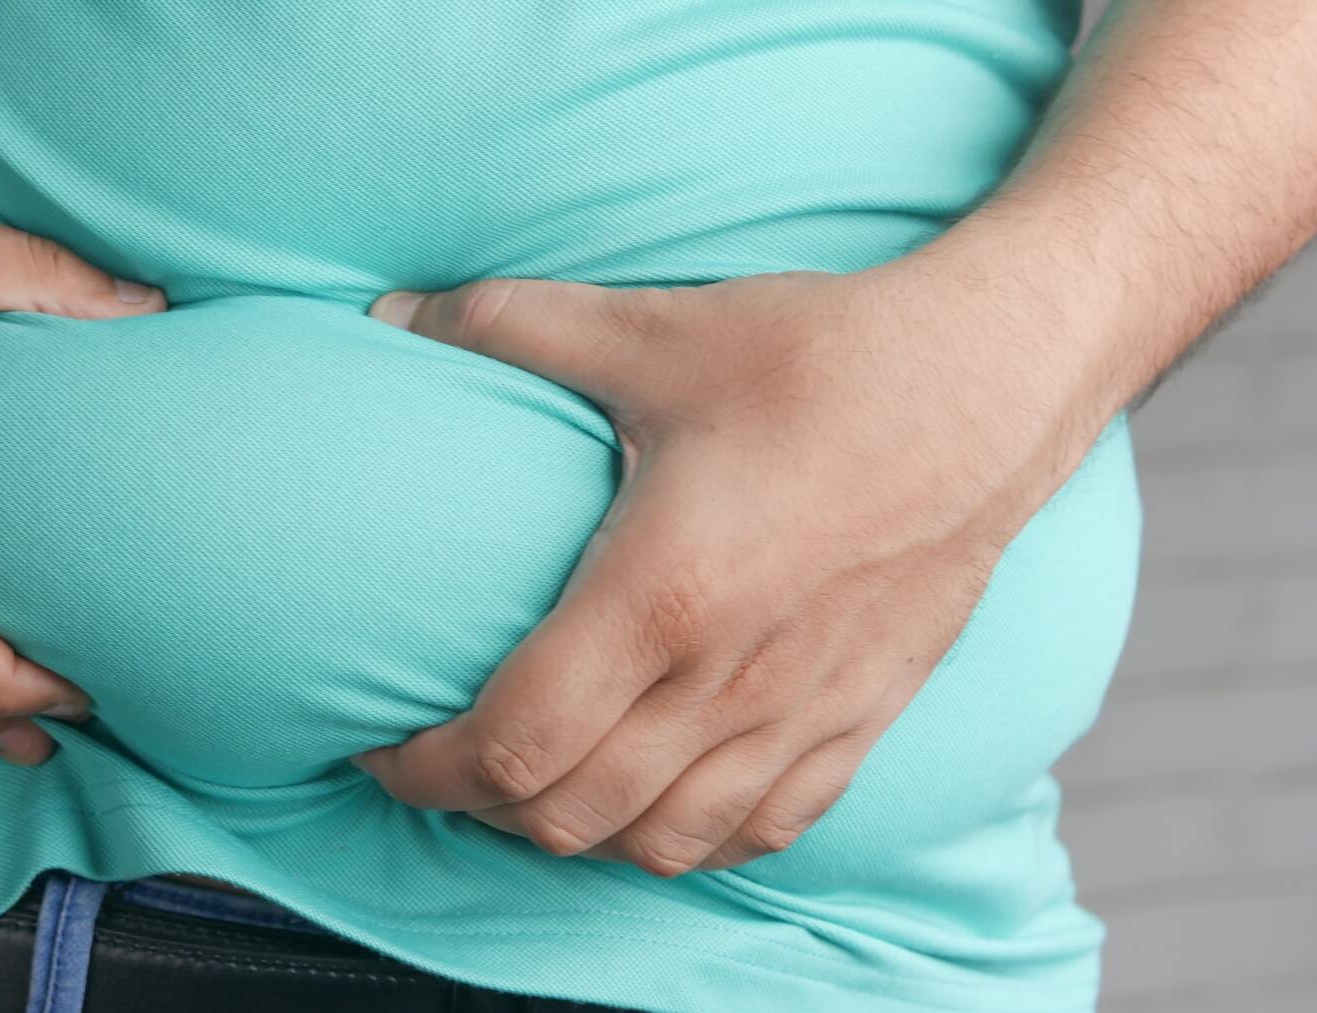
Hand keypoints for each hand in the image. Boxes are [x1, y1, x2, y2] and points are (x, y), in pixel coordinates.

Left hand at [352, 266, 1085, 873]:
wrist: (995, 382)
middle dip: (480, 808)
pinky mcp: (861, 721)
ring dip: (575, 833)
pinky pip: (760, 832)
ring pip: (659, 842)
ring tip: (535, 784)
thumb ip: (507, 326)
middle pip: (569, 816)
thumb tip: (388, 315)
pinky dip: (685, 838)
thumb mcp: (653, 330)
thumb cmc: (824, 357)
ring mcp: (802, 714)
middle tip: (444, 761)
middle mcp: (728, 681)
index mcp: (661, 596)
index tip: (382, 746)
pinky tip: (654, 798)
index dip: (426, 768)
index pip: (514, 744)